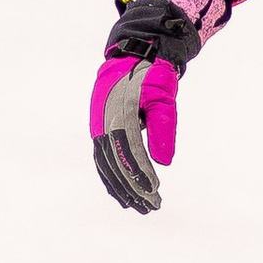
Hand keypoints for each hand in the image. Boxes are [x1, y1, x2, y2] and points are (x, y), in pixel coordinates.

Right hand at [90, 0, 199, 214]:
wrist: (131, 55)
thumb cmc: (151, 75)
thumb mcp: (162, 97)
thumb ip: (163, 128)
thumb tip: (164, 162)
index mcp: (118, 114)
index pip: (129, 152)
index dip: (141, 173)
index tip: (155, 190)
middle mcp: (103, 124)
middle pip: (115, 163)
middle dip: (132, 187)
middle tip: (151, 206)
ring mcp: (98, 128)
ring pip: (106, 165)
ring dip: (121, 188)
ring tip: (139, 207)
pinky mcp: (99, 130)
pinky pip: (103, 160)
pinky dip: (111, 178)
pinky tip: (122, 194)